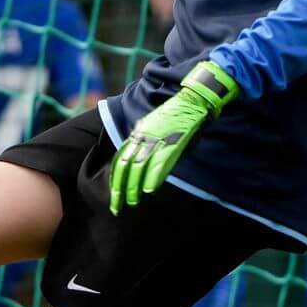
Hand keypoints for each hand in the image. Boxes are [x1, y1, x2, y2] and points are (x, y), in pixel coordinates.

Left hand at [108, 60, 238, 211]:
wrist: (191, 100)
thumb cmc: (176, 116)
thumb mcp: (154, 127)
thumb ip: (145, 143)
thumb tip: (140, 163)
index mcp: (138, 134)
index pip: (120, 160)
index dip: (115, 180)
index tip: (114, 196)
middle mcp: (143, 137)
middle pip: (125, 167)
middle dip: (120, 189)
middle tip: (117, 206)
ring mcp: (156, 140)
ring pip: (139, 168)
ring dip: (134, 187)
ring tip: (132, 202)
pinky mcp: (171, 142)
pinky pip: (158, 163)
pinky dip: (152, 178)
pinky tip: (149, 190)